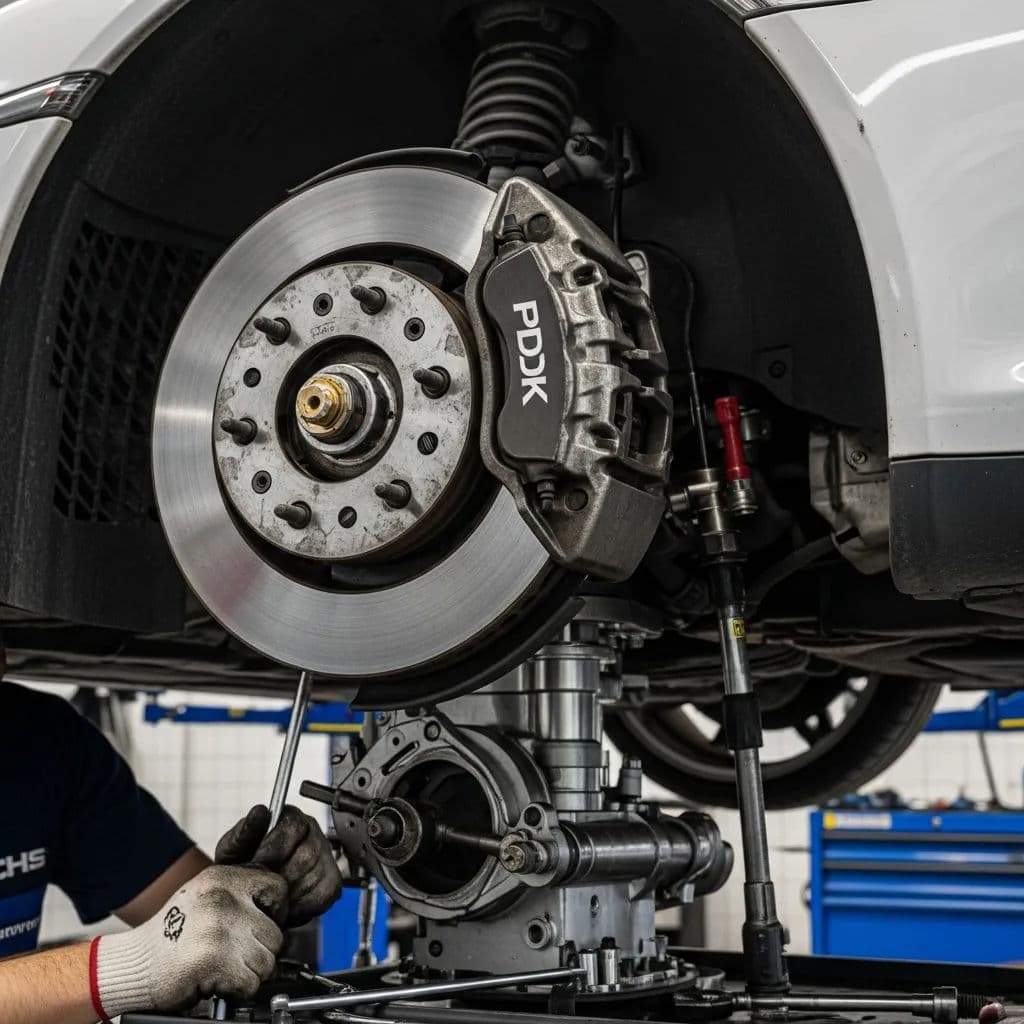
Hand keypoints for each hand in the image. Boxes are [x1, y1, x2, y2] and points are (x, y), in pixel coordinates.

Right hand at [93, 864, 285, 1016]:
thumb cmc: (170, 934)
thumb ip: (239, 894)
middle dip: (260, 951)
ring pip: (267, 960)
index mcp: (222, 878)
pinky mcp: (215, 961)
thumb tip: (279, 909)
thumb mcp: (205, 895)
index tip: (264, 923)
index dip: (277, 910)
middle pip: (275, 933)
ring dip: (250, 972)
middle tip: (236, 955)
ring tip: (225, 967)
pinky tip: (218, 979)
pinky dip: (238, 989)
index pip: (277, 888)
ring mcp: (219, 930)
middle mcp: (223, 899)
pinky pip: (251, 982)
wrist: (132, 964)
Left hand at [216, 804, 342, 925]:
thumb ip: (243, 832)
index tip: (258, 863)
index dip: (275, 847)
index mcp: (291, 818)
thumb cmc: (241, 867)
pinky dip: (301, 906)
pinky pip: (322, 896)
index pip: (294, 825)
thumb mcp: (232, 849)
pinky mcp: (332, 883)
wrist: (246, 894)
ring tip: (270, 897)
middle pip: (306, 854)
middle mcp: (313, 834)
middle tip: (261, 886)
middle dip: (280, 876)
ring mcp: (325, 858)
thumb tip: (260, 812)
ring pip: (313, 877)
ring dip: (289, 893)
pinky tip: (286, 905)